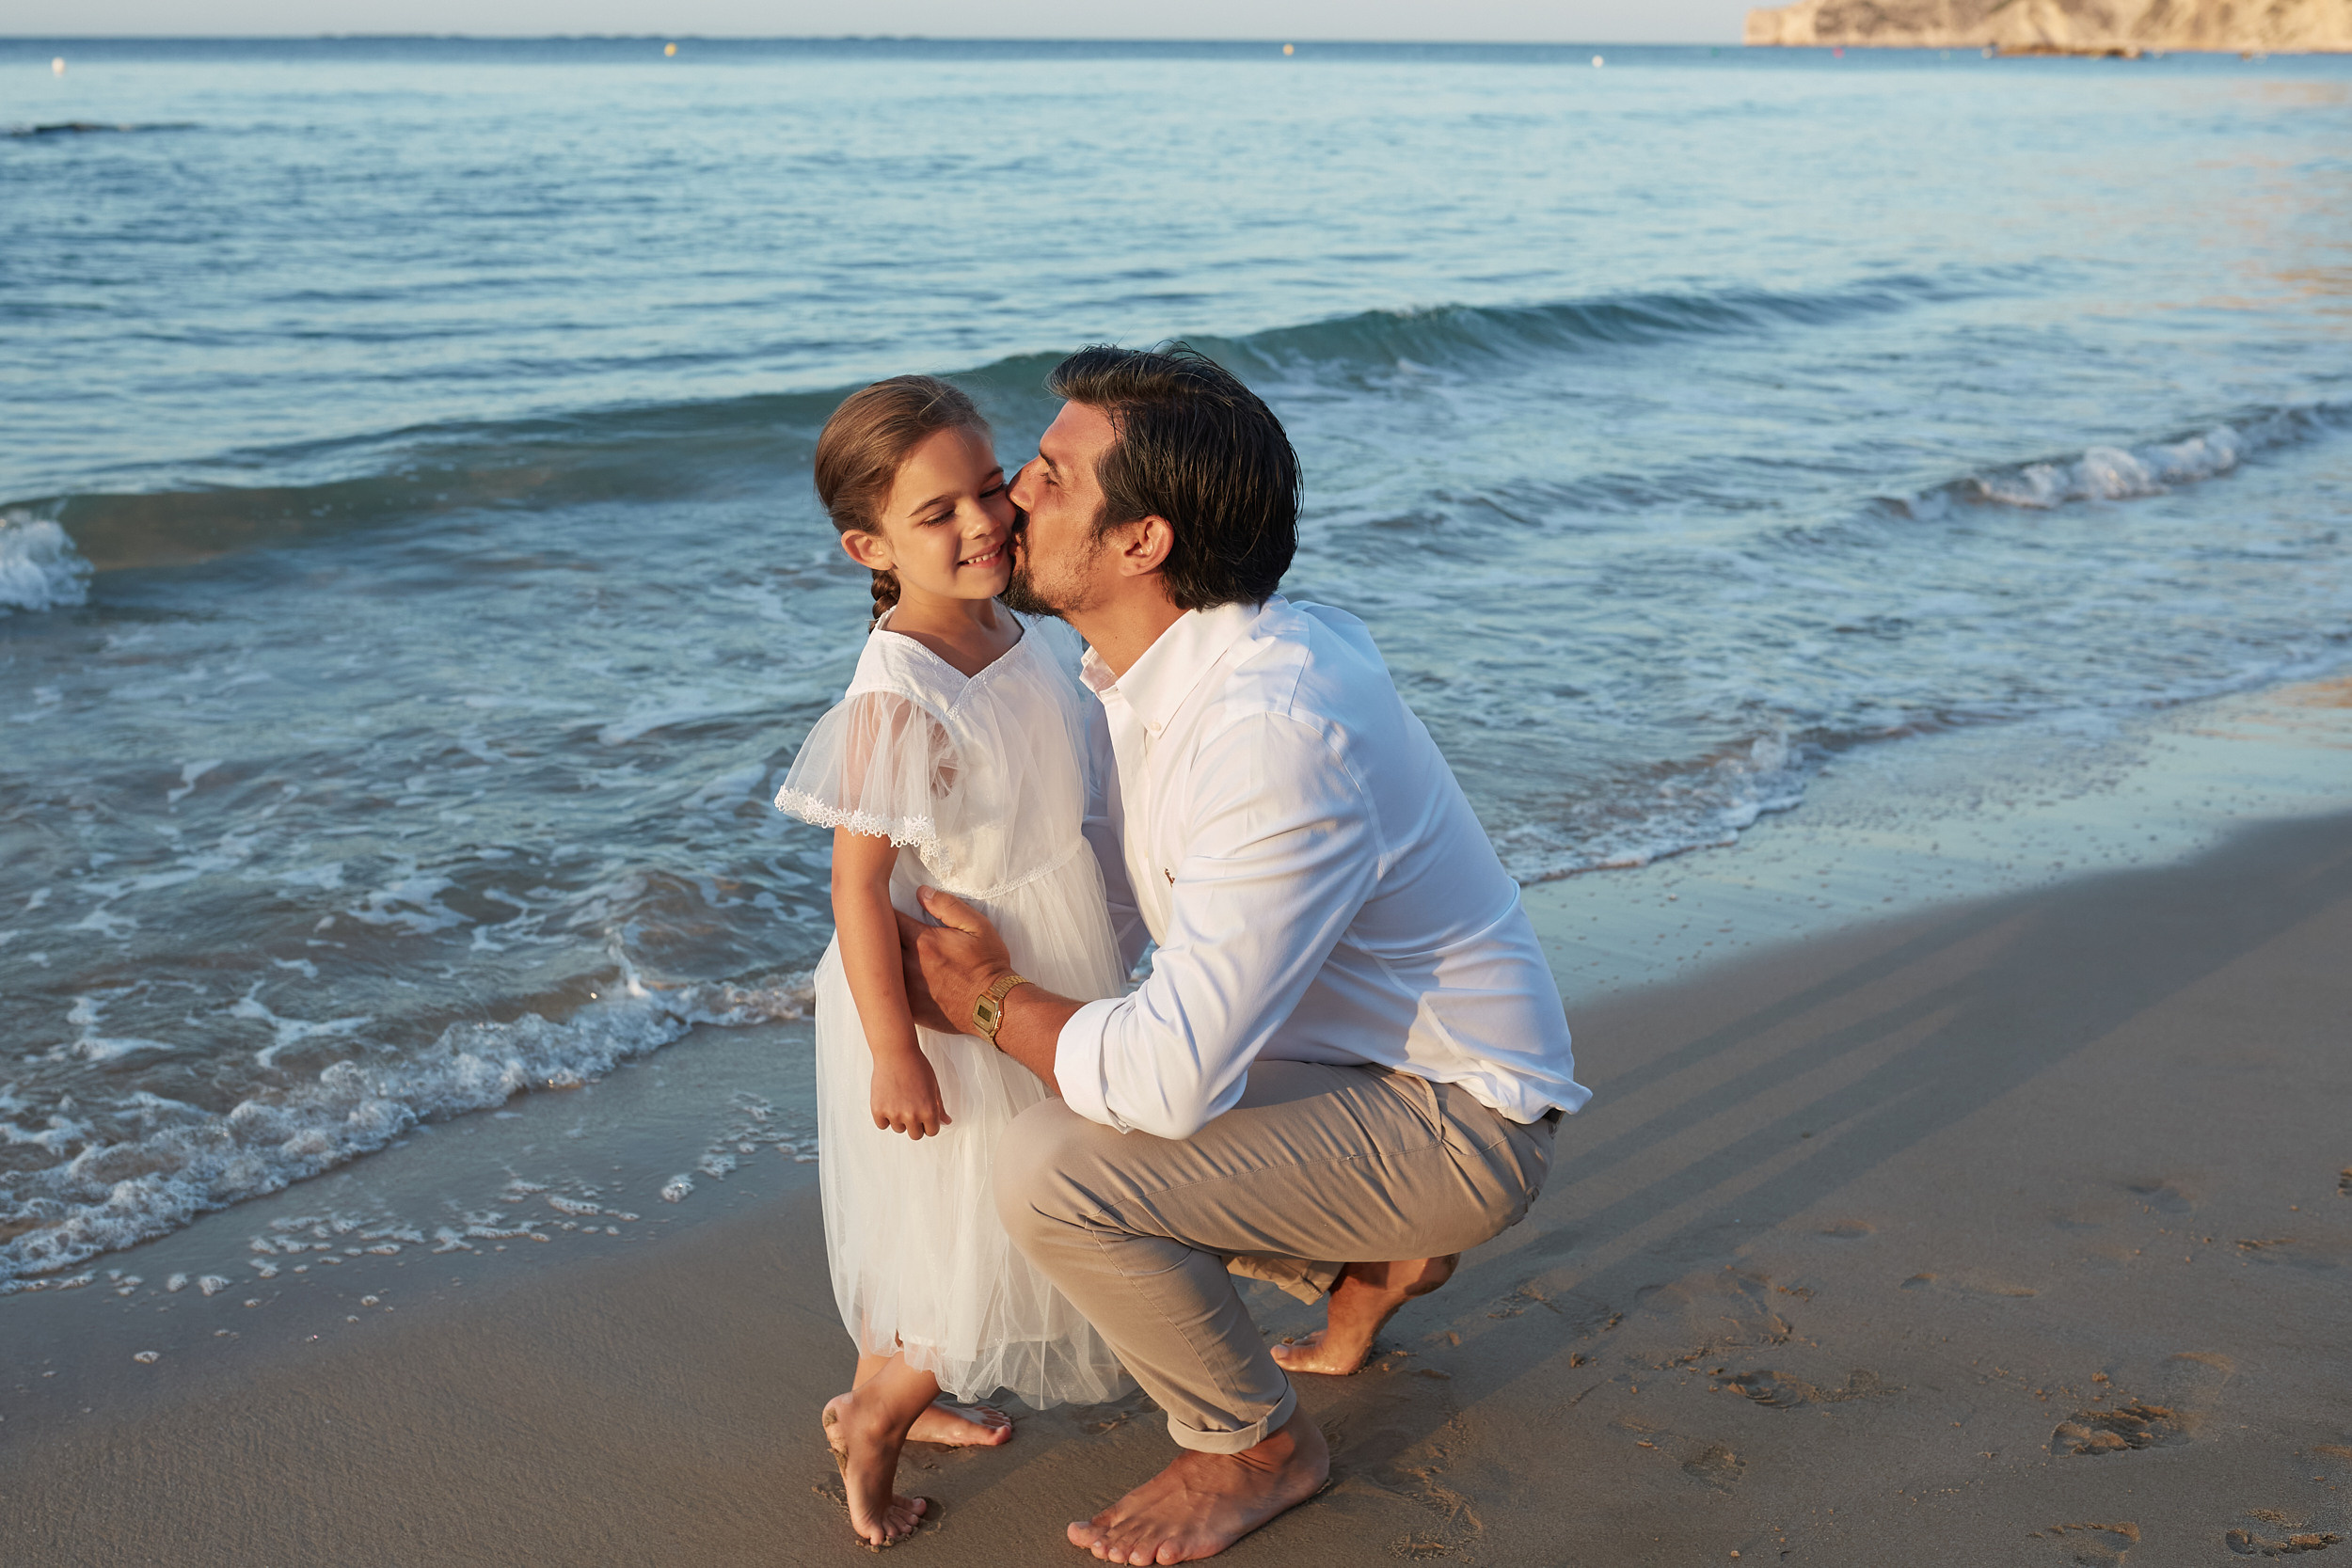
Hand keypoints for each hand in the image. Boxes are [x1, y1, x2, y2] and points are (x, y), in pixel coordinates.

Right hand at [870, 1048, 951, 1138]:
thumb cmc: (917, 1066)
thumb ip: (939, 1107)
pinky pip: (882, 1124)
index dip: (929, 1122)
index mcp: (929, 1111)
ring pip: (898, 1128)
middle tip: (911, 1106)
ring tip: (899, 1097)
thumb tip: (946, 1122)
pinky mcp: (878, 1110)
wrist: (895, 1052)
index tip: (924, 1112)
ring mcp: (894, 1114)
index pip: (932, 1131)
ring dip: (899, 1118)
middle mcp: (912, 1115)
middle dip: (915, 1124)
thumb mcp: (934, 1086)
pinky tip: (888, 1100)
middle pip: (915, 1135)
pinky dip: (884, 1116)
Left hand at [893, 886, 1012, 1037]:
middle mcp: (909, 965)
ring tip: (883, 955)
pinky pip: (888, 993)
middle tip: (880, 930)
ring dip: (880, 961)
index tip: (884, 911)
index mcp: (923, 942)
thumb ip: (947, 906)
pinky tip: (892, 980)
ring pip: (879, 970)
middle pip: (878, 944)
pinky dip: (888, 984)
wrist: (994, 1005)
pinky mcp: (909, 1008)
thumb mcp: (977, 926)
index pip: (890, 919)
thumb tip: (921, 892)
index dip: (884, 913)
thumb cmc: (988, 965)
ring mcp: (907, 990)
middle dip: (878, 935)